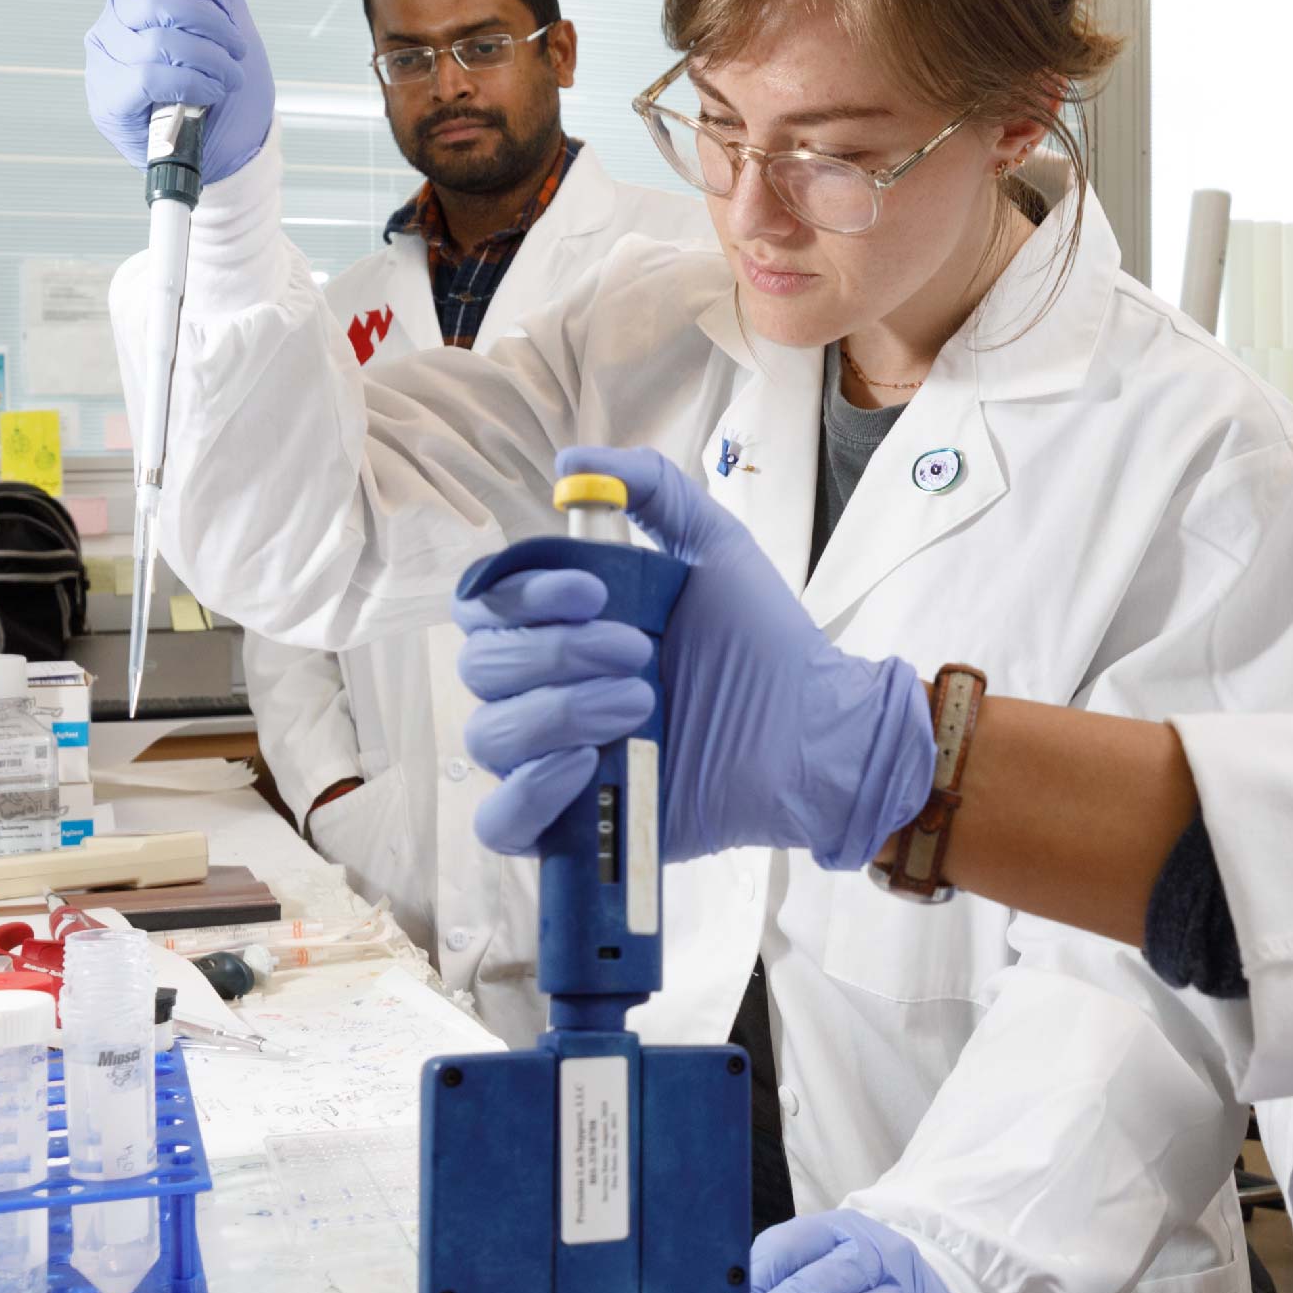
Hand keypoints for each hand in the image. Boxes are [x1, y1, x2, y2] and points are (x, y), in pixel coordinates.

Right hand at [82, 0, 274, 183]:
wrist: (236, 149)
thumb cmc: (226, 83)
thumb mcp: (226, 16)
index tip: (225, 6)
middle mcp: (110, 26)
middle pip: (157, 0)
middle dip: (212, 24)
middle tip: (236, 49)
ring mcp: (105, 64)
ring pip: (158, 40)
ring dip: (210, 59)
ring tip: (229, 77)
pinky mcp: (108, 103)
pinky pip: (148, 75)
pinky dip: (192, 82)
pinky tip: (210, 94)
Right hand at [456, 445, 932, 864]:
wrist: (811, 732)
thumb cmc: (762, 643)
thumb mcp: (714, 547)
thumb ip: (652, 490)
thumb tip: (572, 462)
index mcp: (560, 630)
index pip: (485, 607)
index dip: (524, 596)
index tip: (596, 593)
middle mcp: (541, 694)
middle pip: (480, 667)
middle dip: (556, 654)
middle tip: (637, 653)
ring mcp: (549, 764)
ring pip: (489, 735)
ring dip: (558, 712)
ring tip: (640, 704)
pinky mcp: (569, 830)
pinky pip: (499, 821)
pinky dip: (527, 792)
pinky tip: (583, 767)